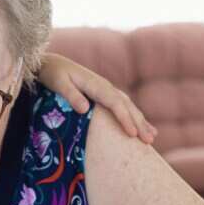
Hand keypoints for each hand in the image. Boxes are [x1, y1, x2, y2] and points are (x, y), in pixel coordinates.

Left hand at [38, 53, 155, 143]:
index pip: (115, 103)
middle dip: (139, 123)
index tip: (132, 134)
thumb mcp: (58, 84)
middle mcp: (105, 86)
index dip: (124, 118)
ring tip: (152, 137)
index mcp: (96, 85)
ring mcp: (106, 89)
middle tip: (149, 141)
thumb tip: (85, 109)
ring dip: (141, 121)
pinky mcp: (104, 93)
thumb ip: (71, 95)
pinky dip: (134, 116)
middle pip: (126, 105)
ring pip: (128, 106)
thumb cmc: (53, 74)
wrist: (52, 63)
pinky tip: (143, 126)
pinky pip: (123, 105)